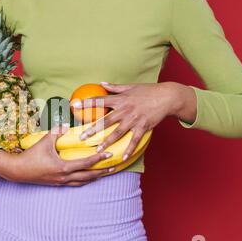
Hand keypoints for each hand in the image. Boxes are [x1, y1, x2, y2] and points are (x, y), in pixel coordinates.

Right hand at [0, 125, 115, 186]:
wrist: (18, 171)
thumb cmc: (31, 156)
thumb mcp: (44, 141)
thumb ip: (56, 132)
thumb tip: (65, 124)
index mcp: (64, 167)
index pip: (86, 163)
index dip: (99, 159)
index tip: (109, 154)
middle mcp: (65, 177)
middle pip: (88, 176)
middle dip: (102, 172)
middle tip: (113, 167)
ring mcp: (61, 182)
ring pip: (82, 182)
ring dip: (94, 178)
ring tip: (103, 174)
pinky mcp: (57, 183)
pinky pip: (75, 184)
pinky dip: (84, 181)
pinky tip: (87, 177)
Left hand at [72, 81, 195, 160]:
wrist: (167, 97)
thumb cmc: (148, 91)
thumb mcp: (130, 87)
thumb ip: (114, 87)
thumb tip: (102, 83)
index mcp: (120, 99)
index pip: (100, 100)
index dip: (86, 103)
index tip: (74, 105)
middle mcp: (125, 109)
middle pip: (106, 121)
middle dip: (93, 130)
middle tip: (82, 137)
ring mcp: (134, 119)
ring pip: (118, 132)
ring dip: (107, 142)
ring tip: (98, 150)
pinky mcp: (143, 126)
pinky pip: (134, 140)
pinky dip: (129, 149)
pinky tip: (122, 157)